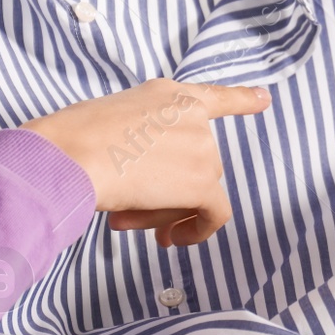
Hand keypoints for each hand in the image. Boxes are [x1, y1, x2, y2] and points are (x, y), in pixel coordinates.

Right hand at [22, 79, 271, 246]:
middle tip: (128, 213)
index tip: (264, 99)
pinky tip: (171, 240)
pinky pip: (214, 214)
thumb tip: (149, 184)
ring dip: (164, 211)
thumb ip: (141, 142)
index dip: (242, 100)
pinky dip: (196, 231)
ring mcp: (201, 146)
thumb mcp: (110, 123)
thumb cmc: (70, 142)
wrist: (70, 154)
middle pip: (197, 164)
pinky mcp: (202, 182)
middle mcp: (190, 114)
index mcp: (166, 94)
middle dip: (165, 192)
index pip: (213, 96)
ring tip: (125, 220)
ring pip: (198, 192)